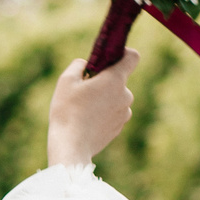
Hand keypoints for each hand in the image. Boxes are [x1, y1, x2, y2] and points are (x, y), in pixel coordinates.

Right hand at [45, 50, 139, 168]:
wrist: (71, 145)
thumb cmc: (67, 110)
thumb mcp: (66, 80)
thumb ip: (79, 65)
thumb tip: (85, 64)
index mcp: (115, 79)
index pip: (132, 57)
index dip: (123, 54)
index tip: (109, 59)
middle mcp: (125, 95)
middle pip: (119, 80)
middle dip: (104, 81)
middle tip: (84, 90)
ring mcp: (124, 113)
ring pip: (115, 98)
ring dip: (104, 98)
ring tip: (83, 108)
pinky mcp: (119, 127)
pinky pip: (113, 113)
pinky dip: (103, 113)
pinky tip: (87, 121)